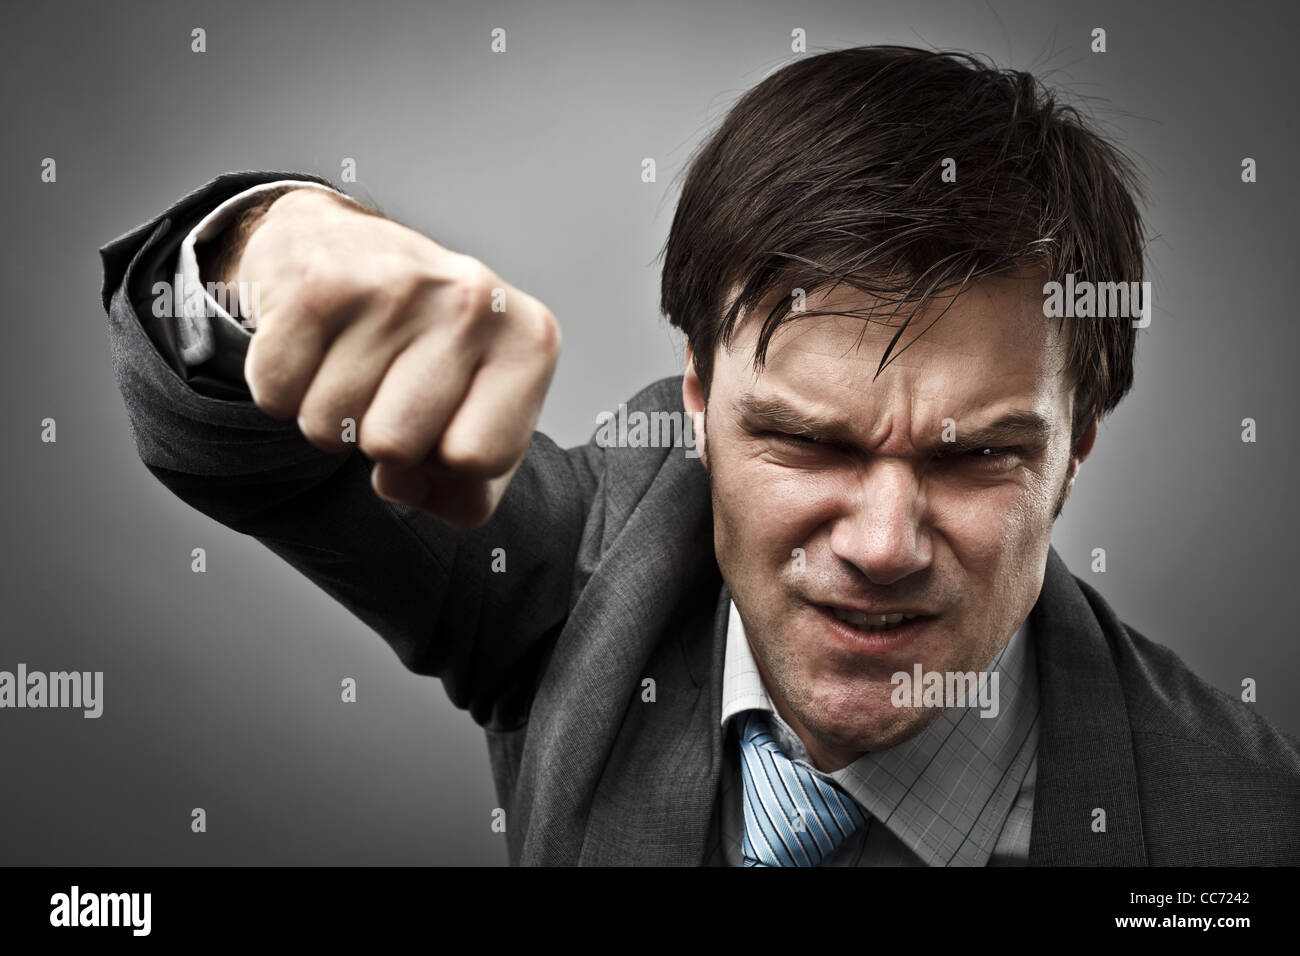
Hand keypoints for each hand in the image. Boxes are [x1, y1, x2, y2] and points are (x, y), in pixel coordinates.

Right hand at [234, 188, 560, 529]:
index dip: (446, 462)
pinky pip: (276, 393)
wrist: (344, 250)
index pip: (480, 458)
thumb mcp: (477, 422)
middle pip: (394, 448)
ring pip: (327, 427)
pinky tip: (313, 345)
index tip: (442, 421)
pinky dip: (282, 386)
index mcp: (529, 342)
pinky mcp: (316, 282)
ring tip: (351, 363)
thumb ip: (469, 494)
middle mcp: (473, 301)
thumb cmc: (423, 354)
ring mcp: (395, 285)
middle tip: (386, 389)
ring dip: (327, 414)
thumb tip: (402, 486)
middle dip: (379, 440)